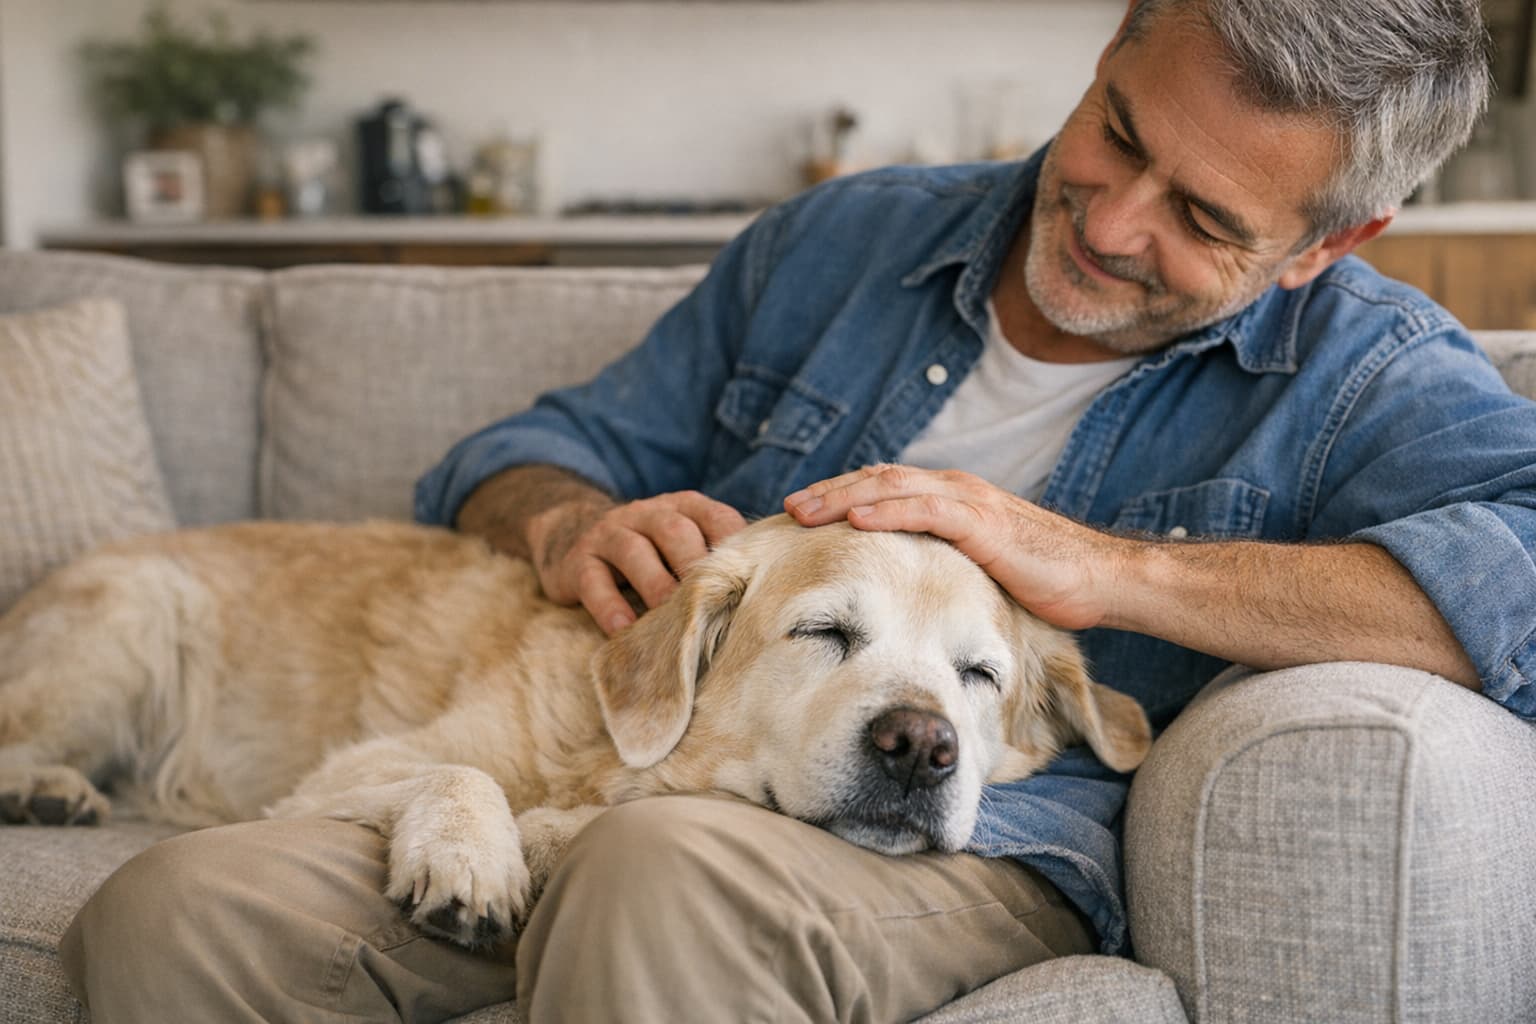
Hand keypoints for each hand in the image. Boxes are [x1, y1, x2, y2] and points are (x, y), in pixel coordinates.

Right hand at [530, 491, 745, 634]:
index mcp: (684, 508)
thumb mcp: (683, 544)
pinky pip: (593, 582)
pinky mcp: (578, 561)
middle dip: (696, 568)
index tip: (754, 582)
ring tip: (674, 623)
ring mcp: (610, 534)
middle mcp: (648, 513)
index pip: (717, 518)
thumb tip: (768, 599)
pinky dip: (610, 607)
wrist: (573, 536)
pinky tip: (625, 630)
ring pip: (634, 552)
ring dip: (656, 587)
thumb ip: (717, 561)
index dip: (736, 548)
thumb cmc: (651, 553)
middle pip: (676, 532)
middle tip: (714, 606)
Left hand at [784, 465, 1126, 630]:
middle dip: (828, 493)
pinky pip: (925, 511)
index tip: (799, 516)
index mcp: (951, 499)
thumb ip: (943, 567)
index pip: (883, 488)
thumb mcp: (978, 571)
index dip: (839, 498)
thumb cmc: (1043, 582)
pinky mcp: (983, 523)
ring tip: (801, 513)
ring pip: (891, 488)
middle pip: (876, 481)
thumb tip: (904, 593)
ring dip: (842, 498)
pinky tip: (854, 522)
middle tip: (784, 510)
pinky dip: (886, 512)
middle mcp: (954, 490)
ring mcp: (968, 502)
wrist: (1098, 579)